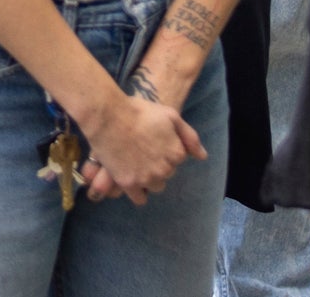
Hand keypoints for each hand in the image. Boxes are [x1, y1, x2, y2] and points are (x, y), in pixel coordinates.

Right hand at [77, 89, 203, 205]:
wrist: (107, 115)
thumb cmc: (138, 111)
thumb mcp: (170, 116)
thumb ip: (189, 137)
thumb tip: (202, 157)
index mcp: (177, 153)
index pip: (177, 160)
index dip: (165, 150)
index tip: (153, 141)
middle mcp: (165, 169)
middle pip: (166, 174)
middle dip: (157, 165)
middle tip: (142, 150)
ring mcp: (147, 178)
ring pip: (155, 187)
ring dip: (149, 178)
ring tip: (135, 162)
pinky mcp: (129, 184)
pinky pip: (140, 199)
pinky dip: (137, 191)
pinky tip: (130, 178)